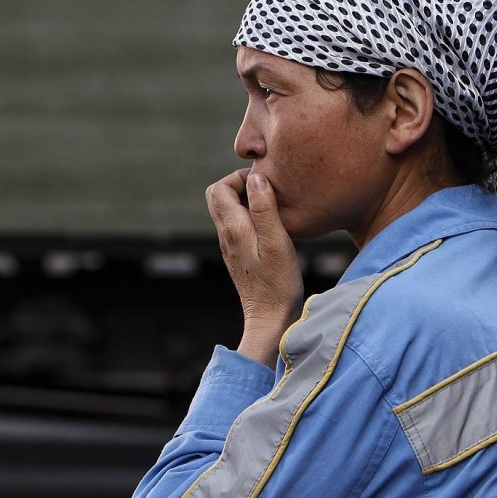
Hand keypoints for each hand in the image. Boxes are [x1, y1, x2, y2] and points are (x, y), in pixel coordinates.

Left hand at [207, 169, 304, 365]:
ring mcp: (231, 247)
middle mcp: (226, 236)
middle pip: (218, 196)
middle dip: (238, 185)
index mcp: (233, 229)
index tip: (265, 183)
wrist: (271, 319)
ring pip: (227, 210)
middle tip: (266, 189)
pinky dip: (249, 216)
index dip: (240, 178)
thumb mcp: (277, 242)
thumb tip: (256, 178)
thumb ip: (265, 209)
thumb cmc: (278, 283)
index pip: (220, 188)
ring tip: (271, 205)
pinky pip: (237, 225)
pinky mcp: (239, 256)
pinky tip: (271, 225)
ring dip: (244, 200)